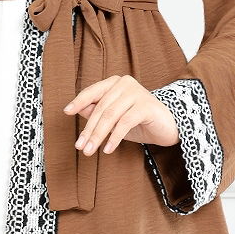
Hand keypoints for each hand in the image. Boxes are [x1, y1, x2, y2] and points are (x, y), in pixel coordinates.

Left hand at [63, 74, 179, 156]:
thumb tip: (78, 110)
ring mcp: (137, 93)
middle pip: (101, 108)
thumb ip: (97, 112)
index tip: (67, 112)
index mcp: (115, 83)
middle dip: (89, 129)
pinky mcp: (146, 106)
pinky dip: (114, 137)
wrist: (168, 127)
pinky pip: (125, 122)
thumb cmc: (138, 122)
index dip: (79, 101)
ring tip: (90, 151)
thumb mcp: (114, 118)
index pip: (93, 92)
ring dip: (98, 135)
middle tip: (80, 146)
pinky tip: (108, 149)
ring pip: (110, 116)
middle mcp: (125, 83)